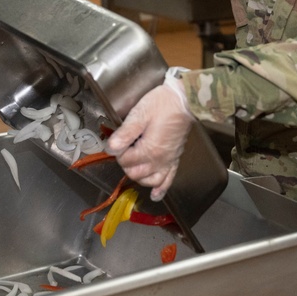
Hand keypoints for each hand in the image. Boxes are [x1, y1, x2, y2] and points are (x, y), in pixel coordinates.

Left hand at [106, 77, 193, 201]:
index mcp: (149, 150)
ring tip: (134, 166)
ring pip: (150, 180)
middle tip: (124, 148)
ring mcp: (168, 161)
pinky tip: (155, 195)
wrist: (185, 100)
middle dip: (126, 163)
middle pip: (135, 173)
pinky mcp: (175, 158)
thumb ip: (124, 134)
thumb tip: (110, 148)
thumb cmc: (162, 104)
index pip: (125, 161)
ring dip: (139, 177)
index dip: (117, 151)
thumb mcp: (139, 114)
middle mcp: (159, 161)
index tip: (117, 141)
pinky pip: (169, 180)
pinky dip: (161, 190)